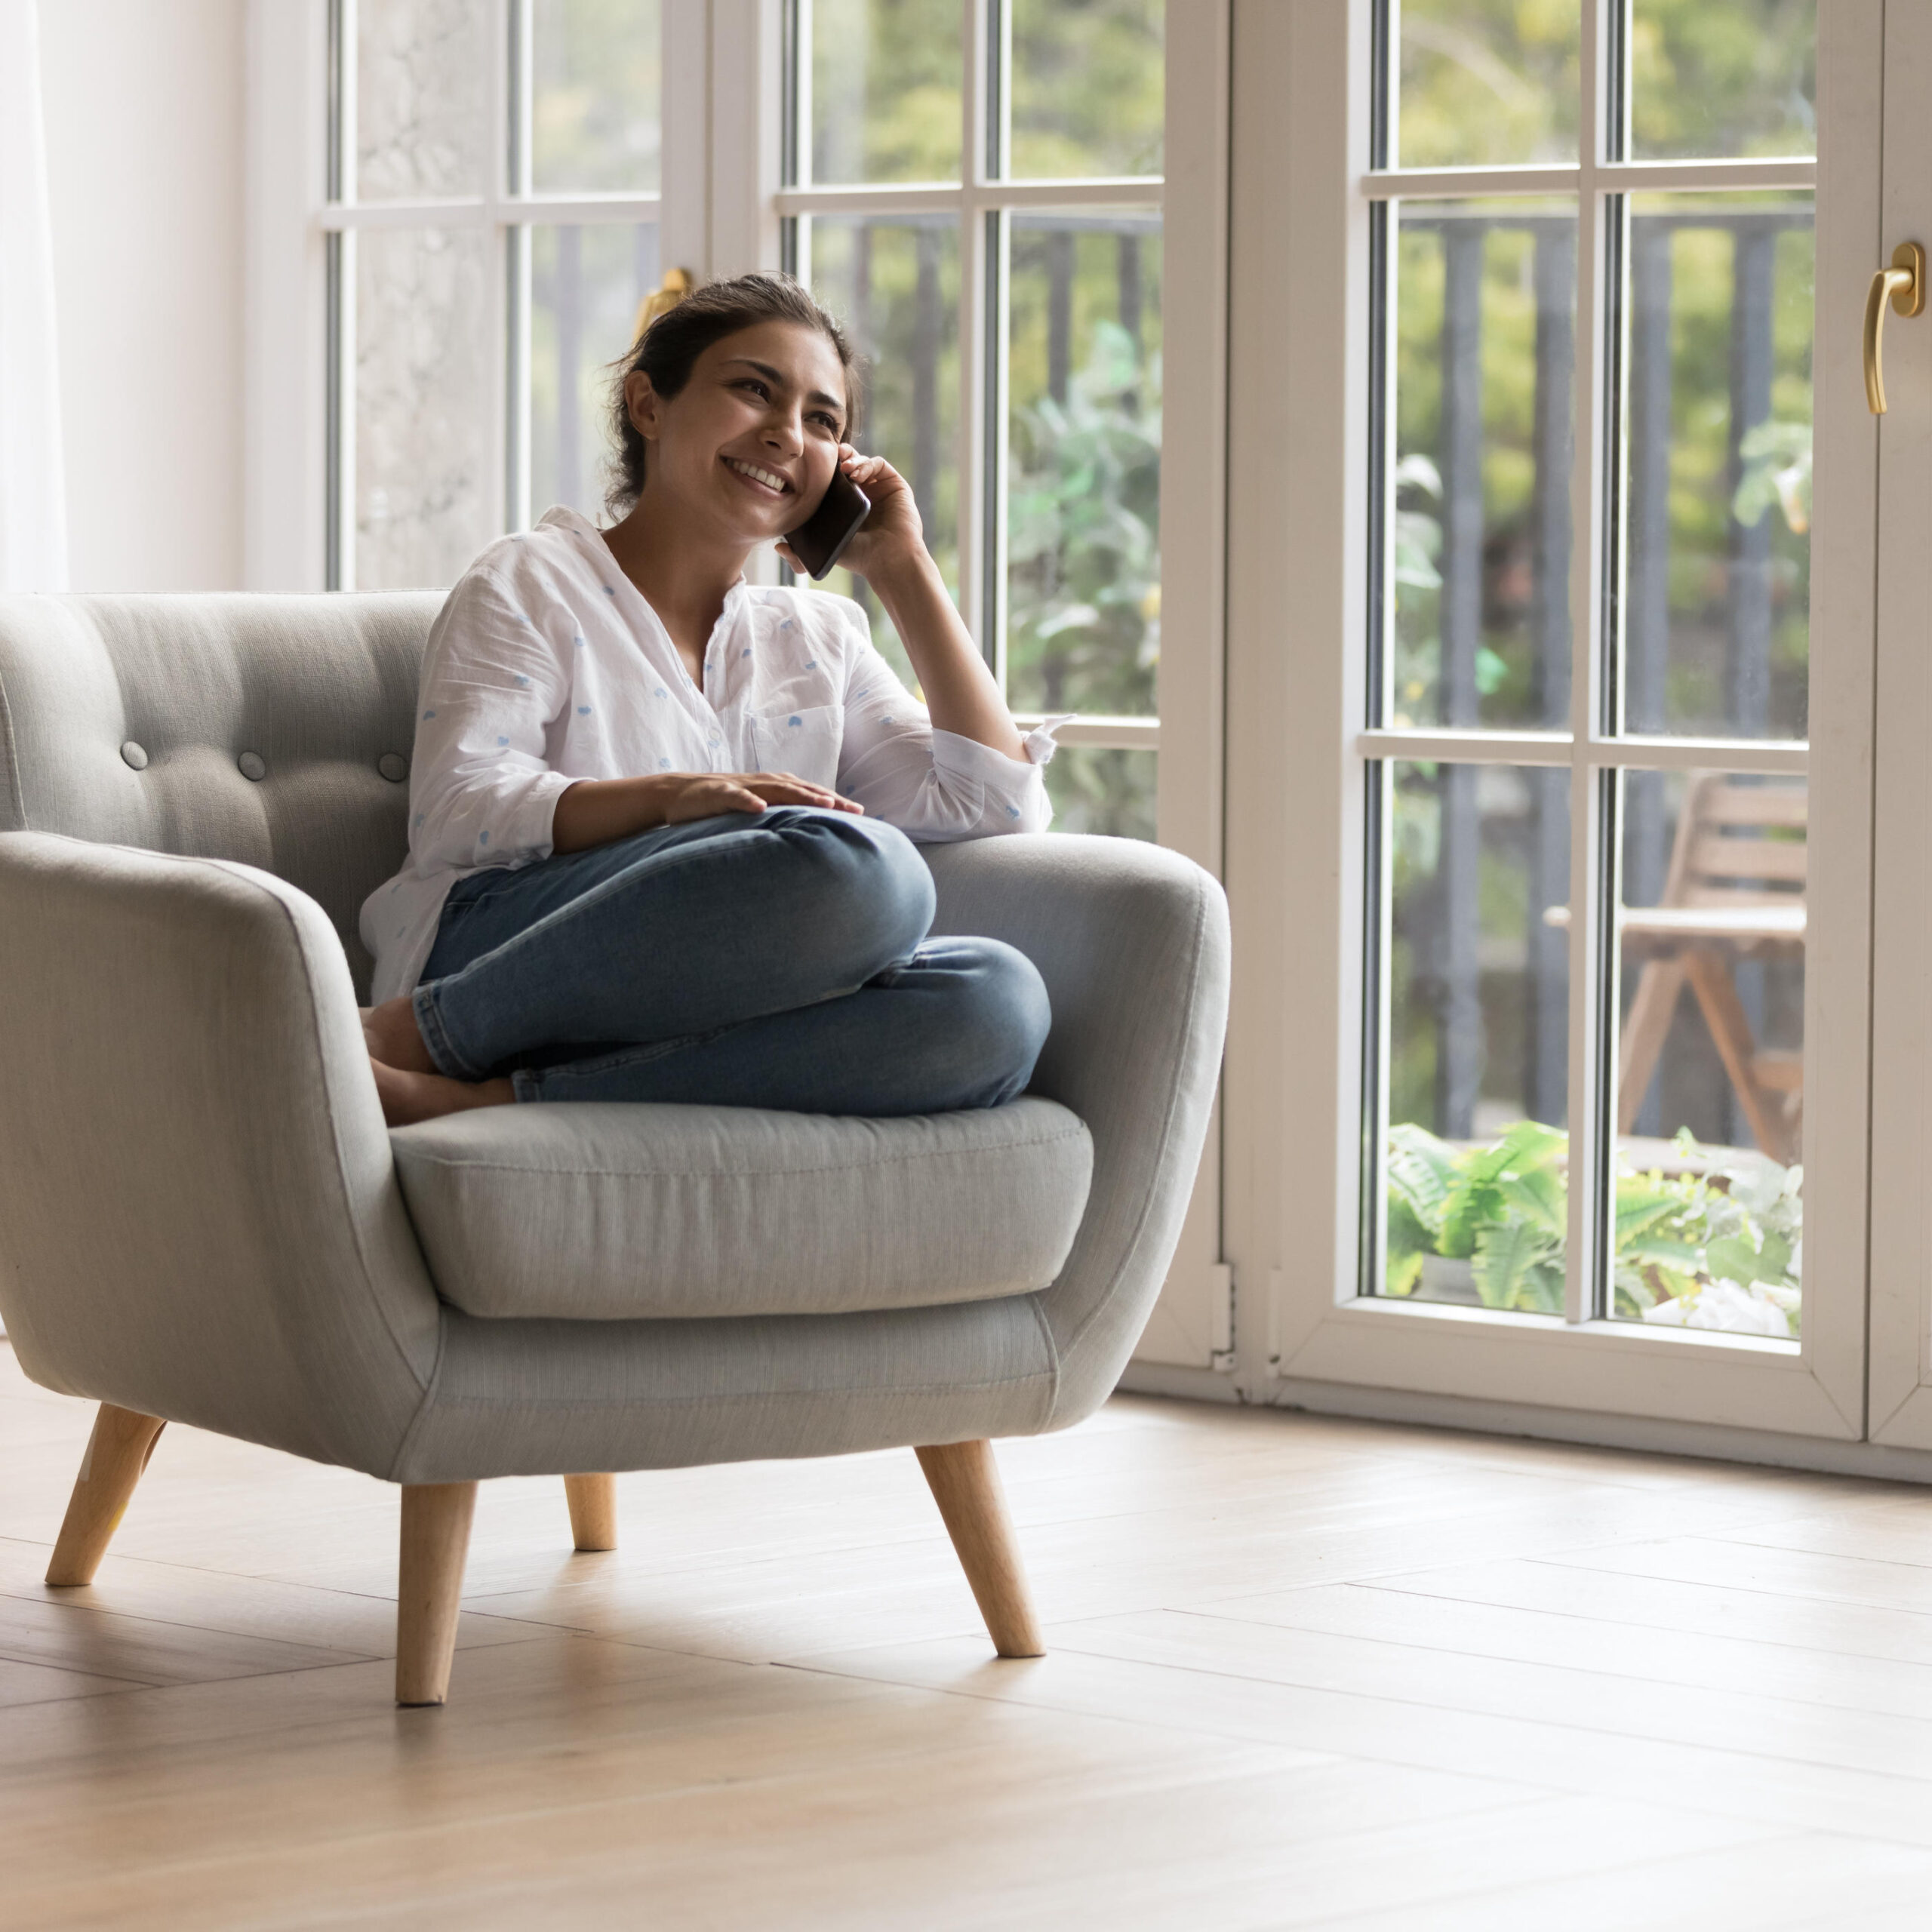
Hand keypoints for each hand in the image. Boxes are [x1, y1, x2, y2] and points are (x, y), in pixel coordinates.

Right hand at [657, 770, 865, 823]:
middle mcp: (762, 783)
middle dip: (828, 797)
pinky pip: (735, 797)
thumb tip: (807, 835)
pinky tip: (760, 808)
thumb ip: (778, 817)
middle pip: (801, 788)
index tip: (860, 813)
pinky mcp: (718, 793)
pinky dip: (748, 801)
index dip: (834, 801)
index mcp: (773, 787)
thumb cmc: (723, 804)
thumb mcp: (755, 811)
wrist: (678, 793)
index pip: (809, 793)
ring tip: (824, 804)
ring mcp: (741, 787)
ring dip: (800, 795)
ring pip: (775, 788)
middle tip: (853, 809)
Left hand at [777, 445, 927, 584]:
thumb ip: (799, 552)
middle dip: (835, 458)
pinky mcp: (894, 484)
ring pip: (861, 461)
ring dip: (850, 458)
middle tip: (828, 458)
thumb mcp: (824, 550)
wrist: (887, 559)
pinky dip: (866, 463)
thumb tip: (778, 546)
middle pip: (845, 465)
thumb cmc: (859, 558)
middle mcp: (862, 494)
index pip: (831, 479)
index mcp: (845, 506)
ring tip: (843, 468)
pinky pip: (878, 464)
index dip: (822, 470)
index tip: (810, 467)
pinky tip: (856, 473)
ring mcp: (878, 488)